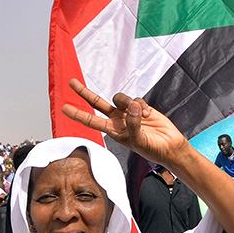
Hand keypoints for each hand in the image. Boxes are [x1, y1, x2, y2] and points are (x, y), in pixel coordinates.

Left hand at [62, 79, 191, 166]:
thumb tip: (131, 106)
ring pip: (120, 98)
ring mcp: (128, 113)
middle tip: (71, 82)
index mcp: (113, 131)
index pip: (91, 121)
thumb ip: (132, 123)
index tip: (64, 108)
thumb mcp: (138, 140)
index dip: (78, 114)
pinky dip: (141, 106)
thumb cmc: (152, 149)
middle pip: (97, 103)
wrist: (169, 146)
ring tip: (142, 115)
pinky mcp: (140, 107)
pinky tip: (149, 115)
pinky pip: (136, 100)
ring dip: (129, 103)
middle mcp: (118, 120)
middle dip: (84, 93)